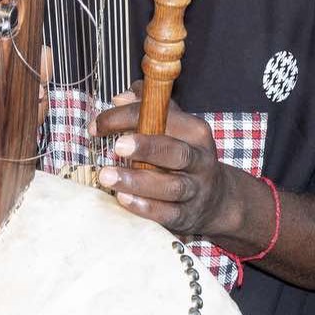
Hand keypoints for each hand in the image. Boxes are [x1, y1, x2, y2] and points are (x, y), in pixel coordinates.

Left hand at [92, 87, 245, 238]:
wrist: (215, 198)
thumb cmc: (183, 154)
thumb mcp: (174, 127)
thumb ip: (148, 108)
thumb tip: (120, 99)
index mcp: (196, 132)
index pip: (164, 118)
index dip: (129, 117)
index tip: (98, 125)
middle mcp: (199, 160)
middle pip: (175, 152)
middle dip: (146, 148)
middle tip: (116, 146)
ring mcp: (195, 190)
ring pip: (170, 186)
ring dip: (137, 181)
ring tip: (107, 175)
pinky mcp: (186, 216)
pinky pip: (166, 213)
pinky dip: (145, 207)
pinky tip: (122, 199)